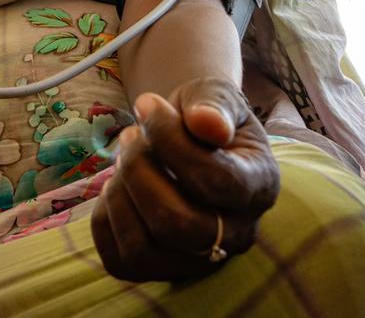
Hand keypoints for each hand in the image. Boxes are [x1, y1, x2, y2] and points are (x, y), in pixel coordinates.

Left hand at [91, 76, 279, 281]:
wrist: (191, 137)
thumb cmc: (202, 115)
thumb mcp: (213, 95)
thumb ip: (213, 104)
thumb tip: (208, 123)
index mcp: (259, 186)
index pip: (216, 181)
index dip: (169, 141)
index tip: (147, 105)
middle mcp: (239, 232)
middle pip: (178, 225)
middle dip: (138, 171)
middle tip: (130, 136)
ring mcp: (202, 258)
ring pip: (144, 250)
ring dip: (118, 195)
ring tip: (123, 159)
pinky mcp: (164, 269)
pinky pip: (121, 260)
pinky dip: (104, 218)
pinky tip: (117, 186)